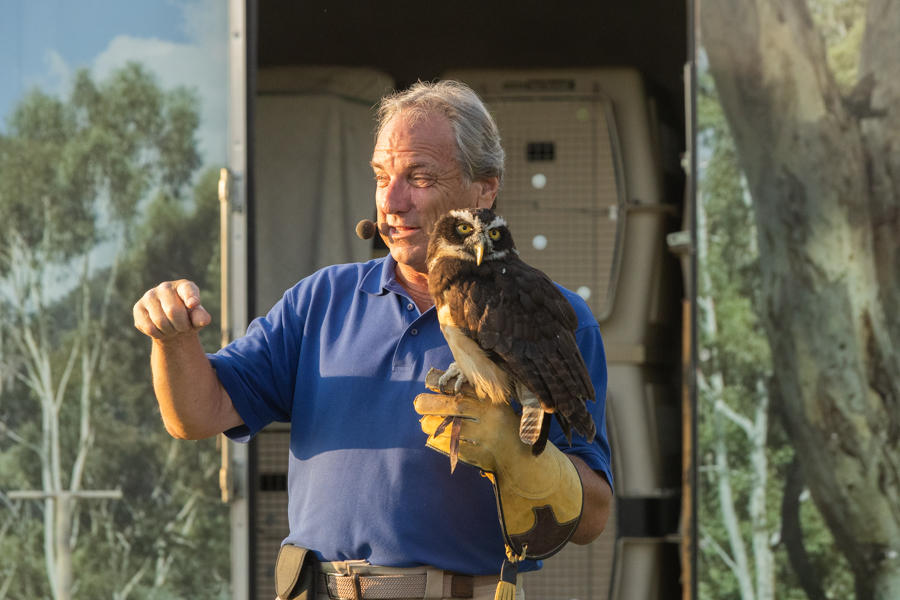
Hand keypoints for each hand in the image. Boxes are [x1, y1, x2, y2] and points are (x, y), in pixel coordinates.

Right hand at [133, 280, 210, 339]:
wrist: (171, 324)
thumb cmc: (187, 318)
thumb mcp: (197, 318)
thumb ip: (201, 317)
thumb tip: (203, 320)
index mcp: (183, 286)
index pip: (187, 289)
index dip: (191, 297)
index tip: (193, 304)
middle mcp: (165, 287)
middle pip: (173, 311)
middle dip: (181, 325)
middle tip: (183, 327)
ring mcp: (149, 296)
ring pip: (160, 321)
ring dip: (170, 331)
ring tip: (173, 328)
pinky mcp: (138, 308)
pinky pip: (150, 328)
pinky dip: (159, 334)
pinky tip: (161, 330)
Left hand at [415, 368, 582, 559]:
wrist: (525, 459)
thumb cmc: (504, 426)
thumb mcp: (497, 406)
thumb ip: (476, 395)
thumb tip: (441, 381)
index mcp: (496, 401)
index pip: (468, 390)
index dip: (447, 387)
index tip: (429, 384)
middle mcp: (493, 418)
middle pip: (459, 408)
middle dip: (435, 405)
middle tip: (417, 403)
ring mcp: (489, 439)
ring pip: (455, 430)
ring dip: (435, 426)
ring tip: (424, 422)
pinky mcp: (484, 457)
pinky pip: (457, 449)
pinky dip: (443, 445)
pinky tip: (433, 439)